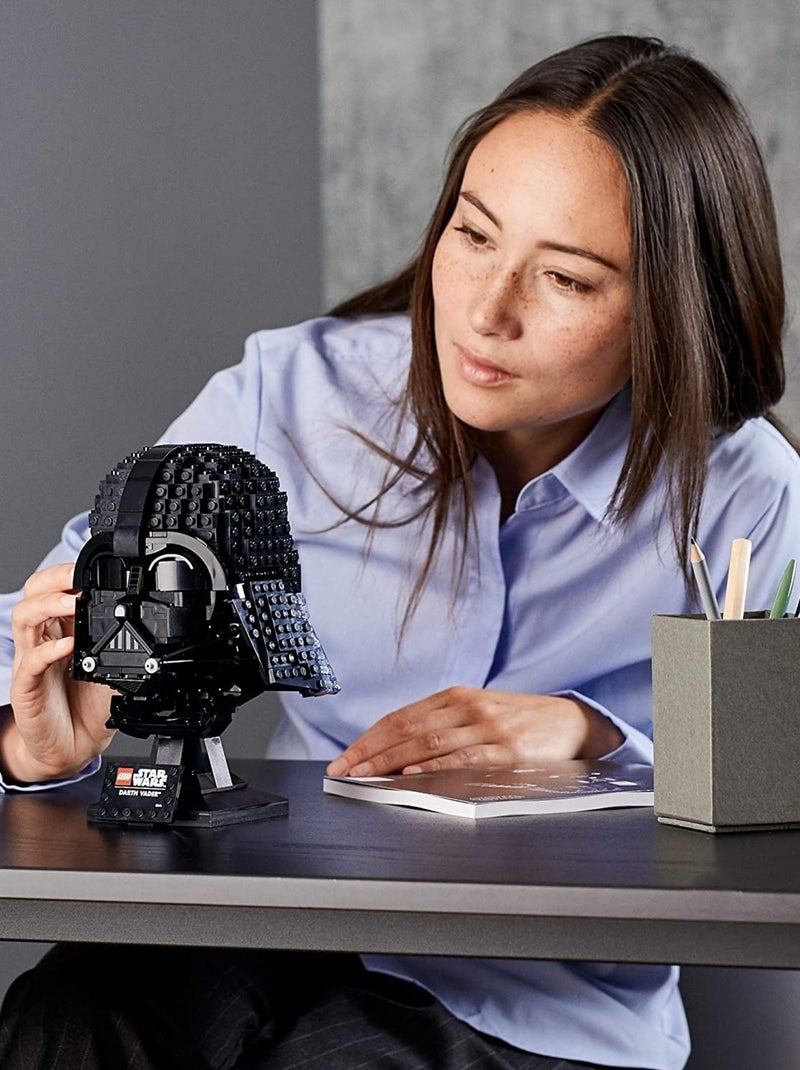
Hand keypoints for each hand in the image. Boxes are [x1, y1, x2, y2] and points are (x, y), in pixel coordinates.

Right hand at [0, 562, 114, 782]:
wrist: (72, 747)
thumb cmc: (88, 706)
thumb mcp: (114, 667)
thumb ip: (124, 646)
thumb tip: (151, 627)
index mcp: (63, 629)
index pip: (56, 588)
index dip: (69, 573)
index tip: (94, 565)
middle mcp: (44, 639)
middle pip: (34, 593)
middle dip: (54, 578)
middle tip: (79, 575)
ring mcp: (32, 662)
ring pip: (24, 618)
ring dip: (49, 605)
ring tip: (74, 603)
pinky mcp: (26, 688)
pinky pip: (29, 662)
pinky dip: (48, 650)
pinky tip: (67, 646)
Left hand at [325, 686, 623, 776]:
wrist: (571, 722)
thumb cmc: (520, 721)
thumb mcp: (479, 712)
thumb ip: (443, 726)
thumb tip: (397, 754)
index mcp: (456, 697)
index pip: (400, 718)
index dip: (367, 738)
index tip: (344, 758)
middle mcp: (466, 707)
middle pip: (406, 730)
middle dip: (369, 752)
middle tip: (342, 771)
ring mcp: (486, 727)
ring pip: (427, 744)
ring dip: (390, 762)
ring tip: (364, 776)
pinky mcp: (506, 750)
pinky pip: (462, 759)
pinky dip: (433, 768)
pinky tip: (411, 776)